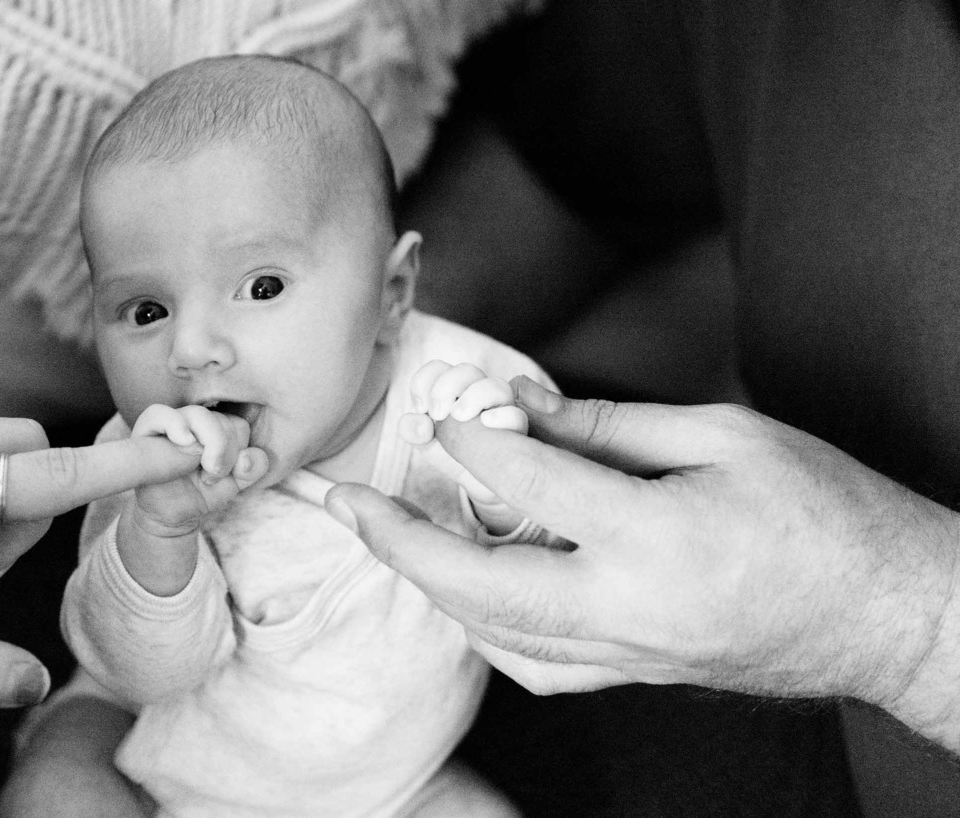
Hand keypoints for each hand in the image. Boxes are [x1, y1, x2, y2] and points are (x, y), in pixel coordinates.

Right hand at [116, 405, 267, 594]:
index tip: (227, 475)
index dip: (239, 451)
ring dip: (209, 443)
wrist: (170, 513)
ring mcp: (172, 421)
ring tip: (202, 467)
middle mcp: (196, 420)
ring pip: (199, 415)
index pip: (238, 425)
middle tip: (211, 478)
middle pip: (222, 420)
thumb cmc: (201, 493)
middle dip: (224, 453)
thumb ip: (251, 469)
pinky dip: (175, 425)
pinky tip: (185, 442)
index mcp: (218, 427)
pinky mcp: (147, 430)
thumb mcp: (233, 484)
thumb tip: (248, 457)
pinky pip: (159, 414)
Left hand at [327, 377, 959, 752]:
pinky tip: (470, 597)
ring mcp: (625, 655)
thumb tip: (524, 407)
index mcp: (650, 538)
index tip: (444, 413)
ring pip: (495, 633)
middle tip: (352, 504)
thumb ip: (610, 426)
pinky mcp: (633, 673)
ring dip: (434, 585)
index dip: (471, 439)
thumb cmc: (824, 514)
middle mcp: (624, 610)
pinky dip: (487, 631)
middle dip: (401, 541)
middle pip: (476, 583)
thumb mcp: (725, 437)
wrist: (884, 612)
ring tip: (395, 540)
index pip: (524, 481)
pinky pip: (535, 667)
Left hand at [399, 361, 527, 524]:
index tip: (420, 407)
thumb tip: (415, 421)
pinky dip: (501, 417)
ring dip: (474, 397)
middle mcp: (478, 395)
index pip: (438, 369)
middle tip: (437, 413)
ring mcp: (501, 410)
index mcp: (453, 392)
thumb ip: (415, 432)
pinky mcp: (517, 431)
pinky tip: (486, 424)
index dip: (425, 381)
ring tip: (459, 416)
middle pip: (466, 371)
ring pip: (496, 386)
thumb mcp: (430, 447)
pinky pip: (516, 416)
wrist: (485, 486)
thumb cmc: (457, 456)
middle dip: (447, 387)